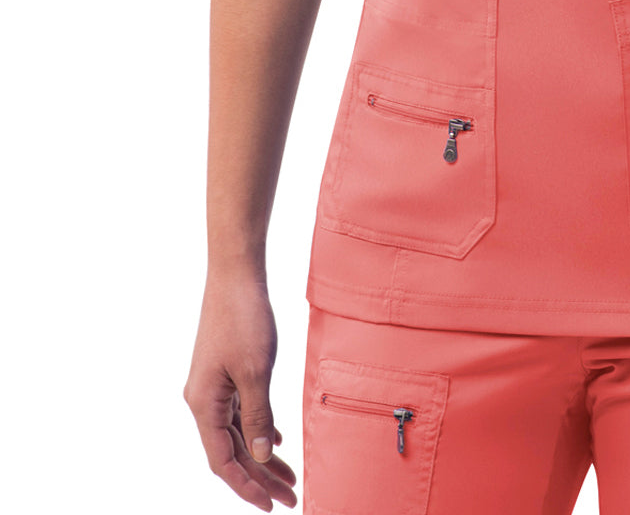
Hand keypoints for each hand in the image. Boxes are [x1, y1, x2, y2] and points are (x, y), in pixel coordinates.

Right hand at [183, 270, 297, 509]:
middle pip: (232, 451)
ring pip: (238, 432)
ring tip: (289, 477)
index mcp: (204, 405)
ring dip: (262, 455)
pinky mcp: (224, 372)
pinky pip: (239, 412)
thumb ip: (258, 417)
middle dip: (261, 477)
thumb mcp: (256, 372)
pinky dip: (258, 429)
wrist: (235, 274)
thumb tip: (260, 456)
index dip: (247, 487)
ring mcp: (213, 386)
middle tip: (290, 497)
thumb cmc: (244, 318)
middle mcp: (203, 400)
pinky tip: (276, 442)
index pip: (223, 461)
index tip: (270, 506)